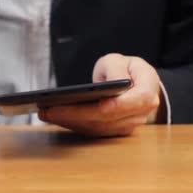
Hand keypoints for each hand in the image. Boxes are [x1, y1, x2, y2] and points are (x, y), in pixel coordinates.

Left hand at [38, 53, 162, 136]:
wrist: (132, 82)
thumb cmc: (125, 69)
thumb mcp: (120, 61)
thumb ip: (117, 70)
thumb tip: (112, 84)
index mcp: (147, 92)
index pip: (135, 101)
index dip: (117, 105)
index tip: (98, 105)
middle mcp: (139, 113)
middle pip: (108, 118)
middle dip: (77, 114)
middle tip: (51, 109)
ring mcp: (127, 125)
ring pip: (98, 128)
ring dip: (70, 122)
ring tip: (46, 113)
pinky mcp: (113, 131)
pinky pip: (92, 131)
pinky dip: (72, 125)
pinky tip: (54, 118)